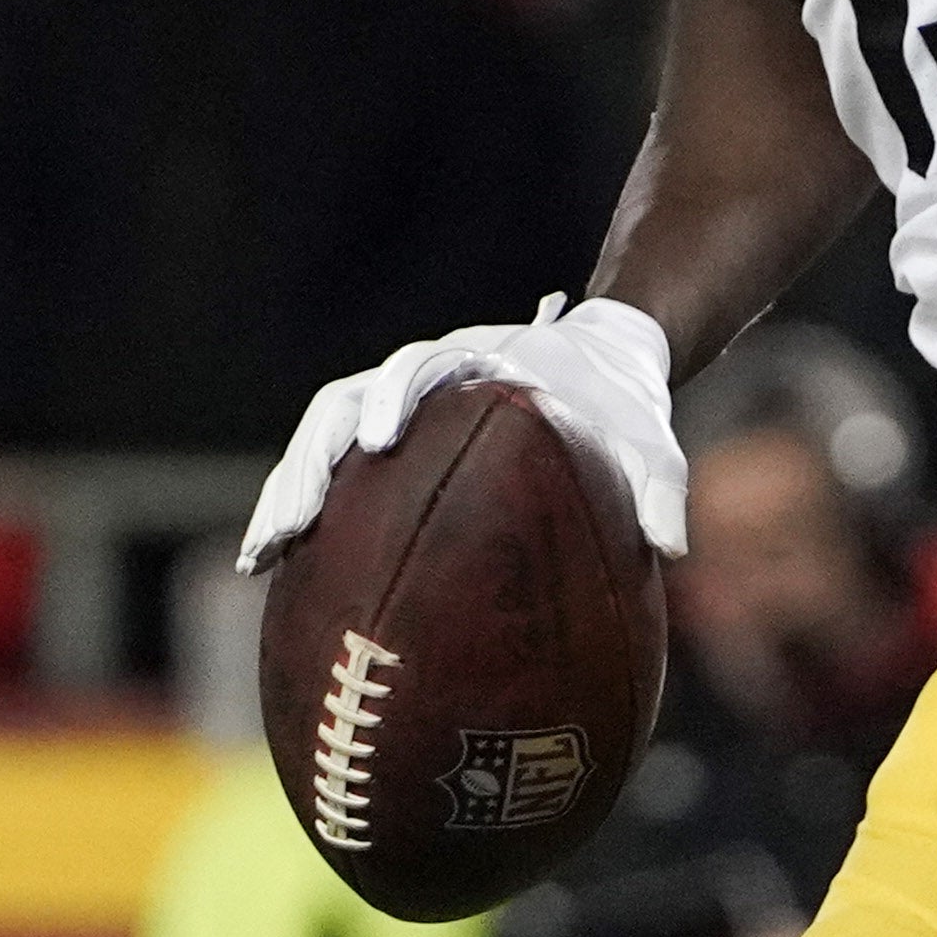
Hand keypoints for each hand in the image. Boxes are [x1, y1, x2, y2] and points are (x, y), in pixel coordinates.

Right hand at [239, 294, 687, 566]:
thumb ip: (660, 486)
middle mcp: (424, 379)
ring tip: (262, 556)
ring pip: (322, 438)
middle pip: (346, 403)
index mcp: (479, 364)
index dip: (394, 398)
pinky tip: (271, 572)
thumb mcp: (653, 442)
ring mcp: (397, 407)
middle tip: (293, 519)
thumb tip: (674, 550)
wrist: (603, 368)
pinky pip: (333, 474)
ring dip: (289, 489)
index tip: (378, 441)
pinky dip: (300, 512)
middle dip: (314, 458)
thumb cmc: (622, 409)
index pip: (423, 367)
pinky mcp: (387, 443)